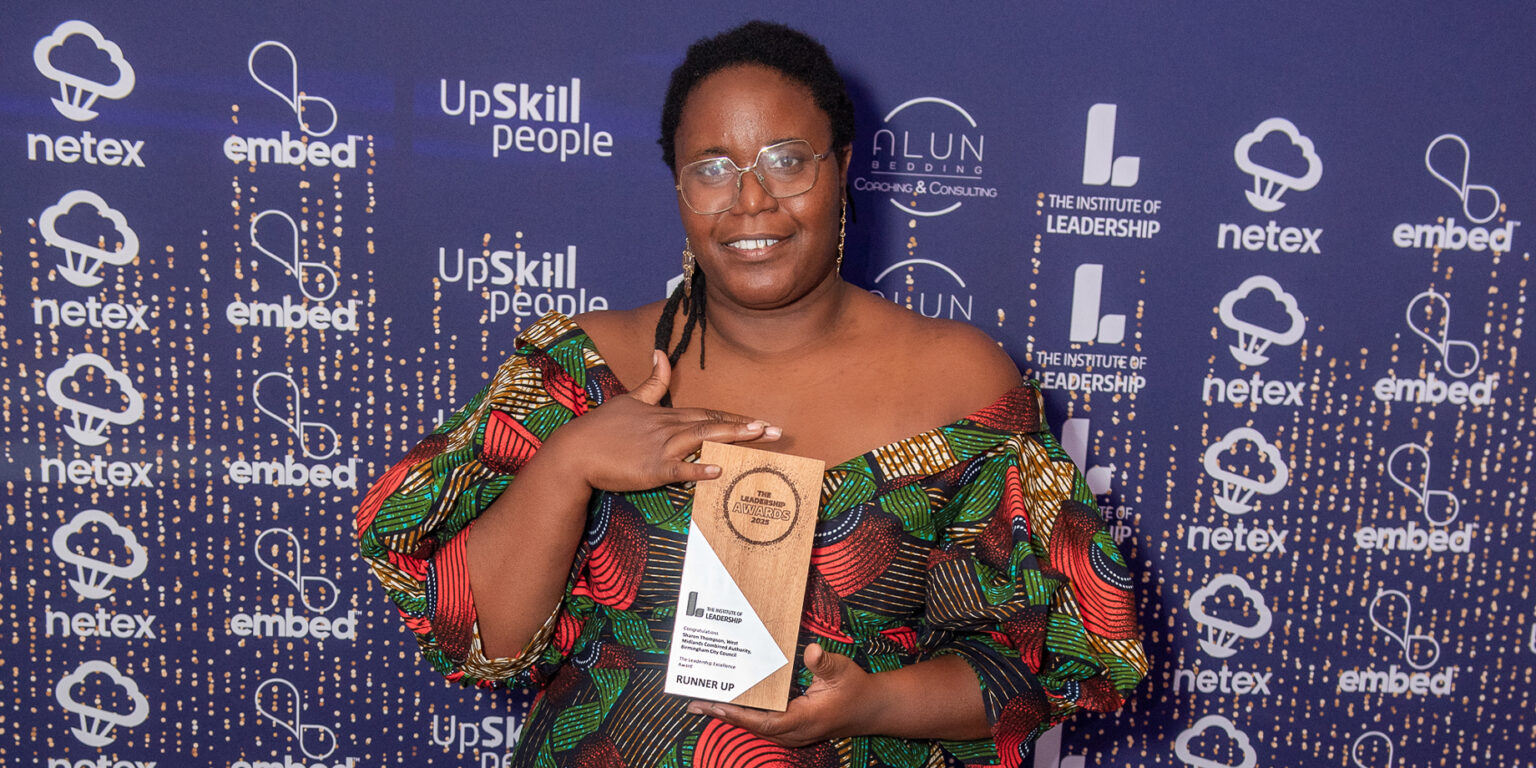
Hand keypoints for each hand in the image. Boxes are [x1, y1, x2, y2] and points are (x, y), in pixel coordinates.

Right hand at [544, 350, 779, 491]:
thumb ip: (652, 381)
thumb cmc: (600, 428)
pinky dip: (697, 469)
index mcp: (665, 414)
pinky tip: (718, 471)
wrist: (574, 452)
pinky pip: (678, 469)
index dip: (736, 417)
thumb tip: (661, 352)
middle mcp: (667, 428)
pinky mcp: (649, 469)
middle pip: (713, 423)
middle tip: (777, 431)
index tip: (761, 421)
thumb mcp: (628, 399)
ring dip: (731, 437)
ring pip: (702, 438)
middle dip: (746, 427)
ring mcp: (659, 448)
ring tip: (758, 437)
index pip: (708, 413)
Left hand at [686, 643, 880, 747]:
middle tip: (694, 703)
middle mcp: (795, 731)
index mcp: (805, 719)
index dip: (739, 716)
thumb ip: (825, 662)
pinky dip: (744, 715)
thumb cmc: (855, 689)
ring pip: (756, 728)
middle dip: (724, 716)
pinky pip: (763, 725)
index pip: (766, 722)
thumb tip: (811, 650)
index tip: (715, 706)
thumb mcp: (842, 670)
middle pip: (753, 727)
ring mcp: (793, 733)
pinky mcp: (792, 729)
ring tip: (702, 704)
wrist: (870, 709)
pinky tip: (729, 704)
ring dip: (730, 717)